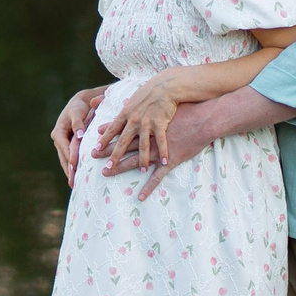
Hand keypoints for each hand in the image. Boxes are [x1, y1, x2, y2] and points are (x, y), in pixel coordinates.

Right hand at [50, 86, 107, 184]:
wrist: (80, 104)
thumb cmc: (79, 107)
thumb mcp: (77, 112)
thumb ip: (79, 124)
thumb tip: (80, 135)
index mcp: (58, 132)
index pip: (64, 148)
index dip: (70, 157)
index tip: (75, 167)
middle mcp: (58, 139)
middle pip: (63, 157)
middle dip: (68, 170)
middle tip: (73, 183)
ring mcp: (62, 144)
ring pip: (65, 160)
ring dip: (69, 172)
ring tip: (74, 185)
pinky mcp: (67, 146)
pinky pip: (69, 159)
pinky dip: (72, 168)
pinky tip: (76, 178)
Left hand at [92, 71, 184, 172]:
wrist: (166, 86)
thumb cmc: (151, 90)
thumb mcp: (135, 96)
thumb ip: (126, 104)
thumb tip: (118, 102)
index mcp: (126, 113)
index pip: (112, 129)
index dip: (103, 141)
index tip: (95, 150)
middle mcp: (134, 120)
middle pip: (123, 141)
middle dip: (114, 155)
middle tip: (107, 167)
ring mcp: (147, 123)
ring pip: (143, 145)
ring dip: (142, 160)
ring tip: (141, 171)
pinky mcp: (161, 124)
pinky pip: (161, 142)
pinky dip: (163, 152)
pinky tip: (163, 161)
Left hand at [103, 101, 221, 199]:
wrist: (203, 117)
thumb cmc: (185, 109)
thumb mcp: (166, 104)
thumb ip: (153, 104)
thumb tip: (143, 98)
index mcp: (146, 122)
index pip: (123, 128)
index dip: (108, 134)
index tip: (95, 138)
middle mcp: (147, 135)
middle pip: (123, 144)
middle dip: (107, 150)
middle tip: (92, 156)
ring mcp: (156, 149)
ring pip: (134, 159)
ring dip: (120, 167)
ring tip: (106, 173)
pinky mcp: (169, 160)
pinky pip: (157, 176)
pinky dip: (148, 187)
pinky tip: (139, 196)